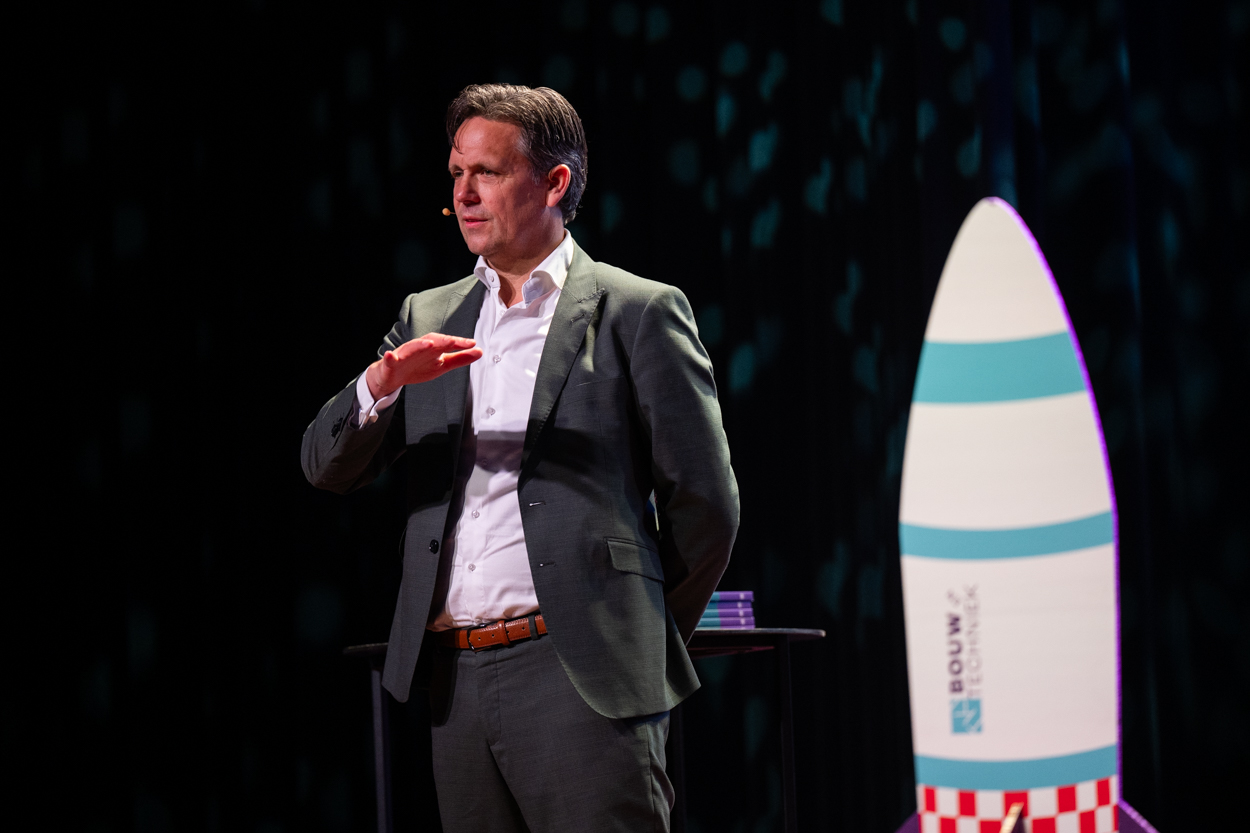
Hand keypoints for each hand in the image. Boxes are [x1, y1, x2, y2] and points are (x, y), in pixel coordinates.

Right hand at [365, 333, 482, 398]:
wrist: (394, 376)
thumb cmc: (418, 367)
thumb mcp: (442, 365)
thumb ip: (460, 359)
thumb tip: (479, 351)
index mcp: (433, 349)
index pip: (447, 343)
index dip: (459, 343)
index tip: (472, 344)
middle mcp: (419, 348)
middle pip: (430, 341)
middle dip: (442, 341)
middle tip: (453, 341)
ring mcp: (404, 354)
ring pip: (411, 347)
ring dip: (419, 345)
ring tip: (428, 343)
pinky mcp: (391, 362)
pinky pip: (389, 359)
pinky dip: (390, 357)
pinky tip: (390, 355)